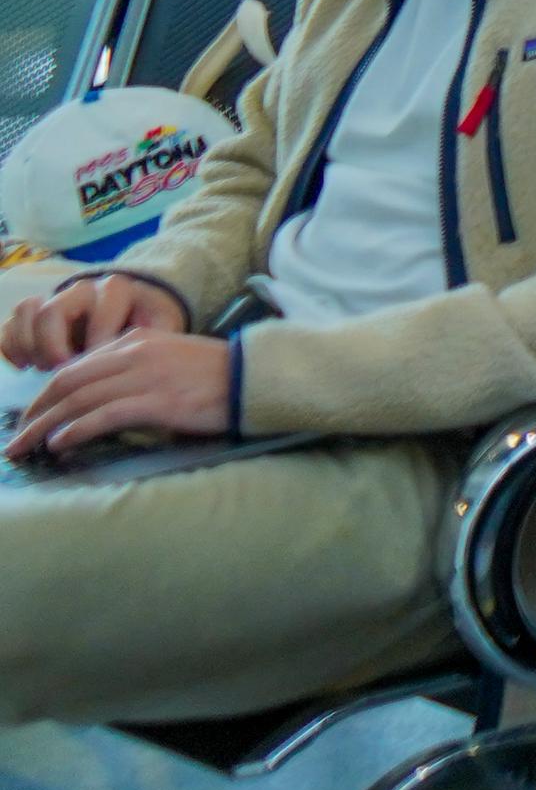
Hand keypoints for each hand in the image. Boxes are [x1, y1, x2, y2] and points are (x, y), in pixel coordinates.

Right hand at [2, 272, 185, 371]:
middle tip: (64, 371)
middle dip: (52, 347)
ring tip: (43, 368)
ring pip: (26, 312)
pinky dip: (11, 347)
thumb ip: (156, 340)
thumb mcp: (164, 328)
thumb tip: (140, 365)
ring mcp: (56, 299)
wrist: (140, 310)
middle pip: (50, 311)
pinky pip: (9, 324)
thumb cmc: (152, 324)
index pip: (98, 310)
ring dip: (29, 346)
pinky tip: (25, 367)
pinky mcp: (36, 315)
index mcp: (116, 290)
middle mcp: (82, 290)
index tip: (103, 368)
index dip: (97, 342)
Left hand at [5, 327, 233, 460]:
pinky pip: (104, 416)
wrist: (256, 376)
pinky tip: (60, 444)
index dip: (45, 395)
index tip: (31, 417)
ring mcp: (144, 377)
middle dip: (34, 413)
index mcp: (135, 341)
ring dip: (44, 427)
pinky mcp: (157, 402)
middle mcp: (134, 355)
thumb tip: (99, 396)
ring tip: (24, 448)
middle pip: (67, 384)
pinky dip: (76, 430)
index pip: (75, 368)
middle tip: (15, 438)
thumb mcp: (169, 359)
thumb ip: (134, 369)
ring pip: (78, 401)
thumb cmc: (217, 374)